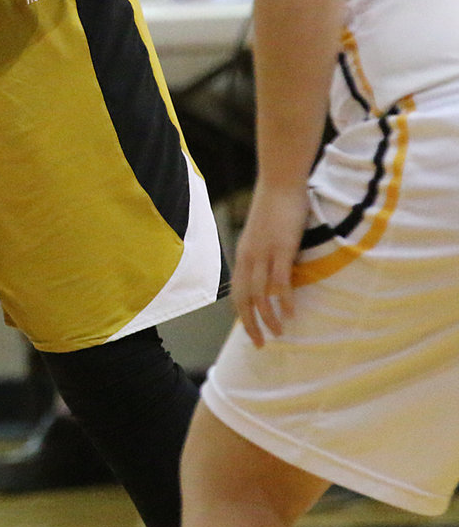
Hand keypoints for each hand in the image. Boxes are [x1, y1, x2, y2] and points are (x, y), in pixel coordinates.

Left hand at [230, 179, 309, 346]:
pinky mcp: (282, 247)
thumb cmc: (276, 207)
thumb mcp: (264, 235)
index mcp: (243, 254)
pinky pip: (280, 280)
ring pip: (260, 293)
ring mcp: (264, 252)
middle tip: (260, 345)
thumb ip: (265, 254)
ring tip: (278, 334)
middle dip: (250, 324)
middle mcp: (248, 256)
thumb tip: (272, 275)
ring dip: (268, 317)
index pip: (237, 292)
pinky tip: (290, 313)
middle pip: (243, 298)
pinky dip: (284, 299)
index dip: (242, 315)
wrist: (280, 181)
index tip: (252, 333)